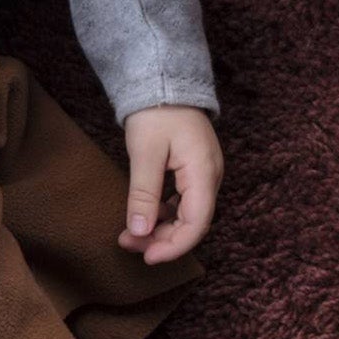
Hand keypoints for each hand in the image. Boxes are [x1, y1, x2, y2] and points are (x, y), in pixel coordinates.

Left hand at [117, 103, 221, 264]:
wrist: (164, 81)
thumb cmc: (156, 112)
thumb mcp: (145, 153)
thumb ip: (144, 194)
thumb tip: (140, 232)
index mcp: (204, 173)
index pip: (196, 223)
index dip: (174, 246)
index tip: (147, 257)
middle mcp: (210, 177)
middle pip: (193, 223)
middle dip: (162, 239)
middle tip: (128, 244)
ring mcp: (204, 174)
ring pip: (188, 215)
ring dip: (162, 229)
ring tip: (130, 234)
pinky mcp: (194, 170)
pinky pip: (184, 202)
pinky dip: (164, 214)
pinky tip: (145, 216)